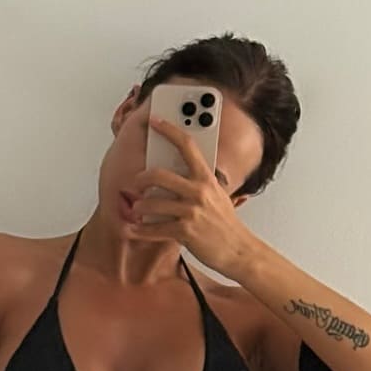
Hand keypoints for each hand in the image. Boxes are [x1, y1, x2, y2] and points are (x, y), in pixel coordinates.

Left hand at [129, 113, 257, 277]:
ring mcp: (191, 212)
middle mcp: (199, 192)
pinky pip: (154, 229)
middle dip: (141, 178)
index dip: (169, 130)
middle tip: (137, 183)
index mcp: (206, 179)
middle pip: (159, 175)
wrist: (238, 250)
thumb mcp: (217, 195)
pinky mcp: (185, 232)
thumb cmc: (225, 223)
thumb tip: (178, 171)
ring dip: (139, 207)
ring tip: (137, 209)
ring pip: (152, 203)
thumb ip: (199, 182)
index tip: (155, 121)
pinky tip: (133, 229)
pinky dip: (140, 230)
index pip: (187, 146)